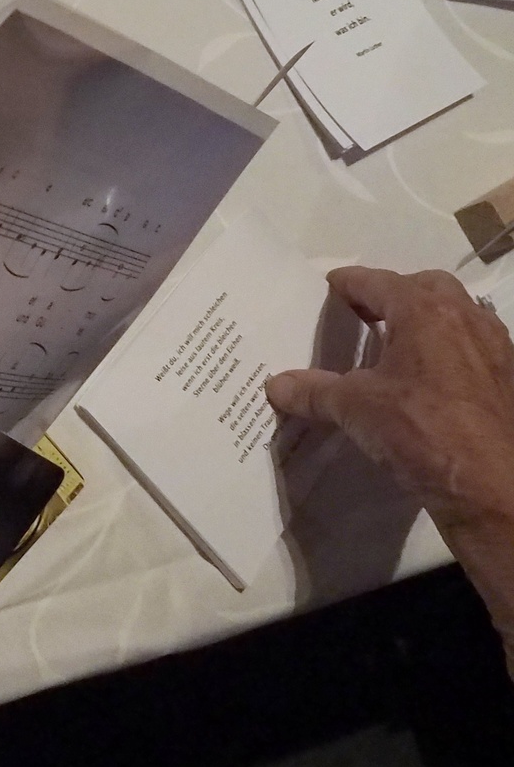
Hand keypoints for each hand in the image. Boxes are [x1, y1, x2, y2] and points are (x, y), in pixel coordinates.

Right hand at [266, 267, 513, 532]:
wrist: (494, 484)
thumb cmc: (420, 430)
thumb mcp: (355, 409)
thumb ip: (314, 392)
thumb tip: (275, 386)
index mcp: (425, 311)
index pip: (379, 282)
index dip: (349, 283)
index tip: (330, 288)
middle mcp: (467, 318)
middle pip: (427, 287)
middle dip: (395, 294)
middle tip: (366, 315)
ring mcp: (496, 349)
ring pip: (458, 316)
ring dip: (428, 322)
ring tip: (398, 347)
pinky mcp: (508, 380)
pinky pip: (474, 348)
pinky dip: (450, 351)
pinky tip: (431, 382)